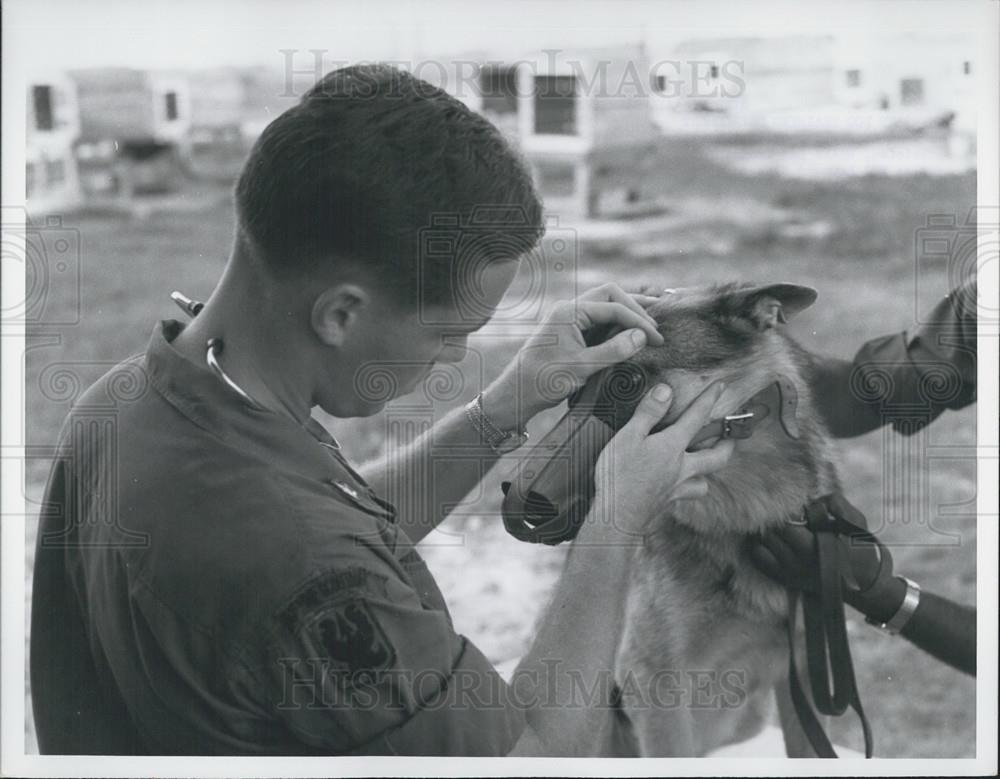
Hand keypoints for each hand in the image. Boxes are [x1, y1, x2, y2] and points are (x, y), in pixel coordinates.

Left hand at [483, 284, 663, 429]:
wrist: (516, 395)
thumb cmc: (543, 381)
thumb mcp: (581, 367)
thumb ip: (613, 351)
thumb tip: (641, 336)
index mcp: (569, 312)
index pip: (613, 306)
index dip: (638, 321)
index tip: (656, 339)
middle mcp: (569, 310)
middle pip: (610, 295)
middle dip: (635, 307)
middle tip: (657, 323)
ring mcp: (569, 320)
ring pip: (605, 306)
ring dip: (627, 313)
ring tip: (651, 320)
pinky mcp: (570, 333)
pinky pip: (598, 321)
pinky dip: (617, 324)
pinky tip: (631, 333)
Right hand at [590, 381, 734, 537]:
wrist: (617, 517)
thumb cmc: (619, 476)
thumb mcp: (628, 436)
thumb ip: (648, 413)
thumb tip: (665, 391)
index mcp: (672, 446)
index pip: (697, 418)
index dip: (709, 399)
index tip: (720, 387)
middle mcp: (682, 467)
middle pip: (717, 455)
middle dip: (728, 442)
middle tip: (733, 434)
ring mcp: (678, 486)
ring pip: (705, 479)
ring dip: (711, 469)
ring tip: (708, 461)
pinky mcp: (669, 501)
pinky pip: (689, 493)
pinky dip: (691, 487)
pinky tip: (683, 484)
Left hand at [748, 493, 905, 619]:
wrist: (866, 585)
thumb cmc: (862, 549)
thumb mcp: (857, 522)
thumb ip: (837, 505)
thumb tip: (813, 499)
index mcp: (815, 548)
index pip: (785, 525)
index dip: (788, 511)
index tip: (796, 507)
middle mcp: (798, 563)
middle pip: (769, 534)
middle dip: (775, 520)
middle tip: (786, 515)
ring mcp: (790, 573)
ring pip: (761, 544)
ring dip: (766, 532)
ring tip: (779, 526)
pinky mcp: (785, 580)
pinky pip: (759, 560)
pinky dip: (759, 546)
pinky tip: (770, 539)